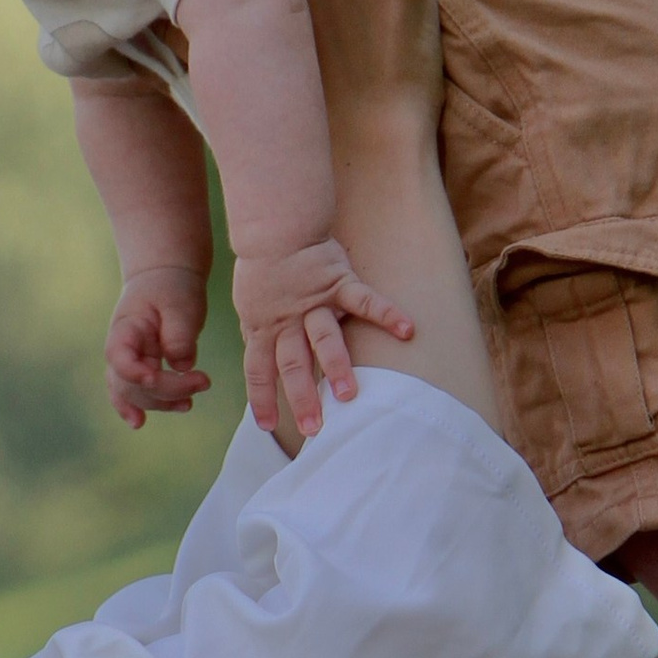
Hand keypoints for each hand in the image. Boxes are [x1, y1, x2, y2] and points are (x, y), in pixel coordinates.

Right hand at [105, 264, 213, 426]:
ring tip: (190, 402)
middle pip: (131, 384)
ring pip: (135, 394)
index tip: (157, 377)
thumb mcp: (180, 303)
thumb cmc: (171, 287)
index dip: (136, 374)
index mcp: (126, 330)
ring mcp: (128, 362)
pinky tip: (139, 423)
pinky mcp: (141, 368)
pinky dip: (135, 407)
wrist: (164, 276)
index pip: (120, 359)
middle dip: (166, 390)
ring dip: (161, 403)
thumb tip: (180, 365)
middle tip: (203, 381)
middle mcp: (121, 350)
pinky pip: (132, 393)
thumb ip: (180, 335)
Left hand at [231, 234, 414, 439]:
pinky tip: (407, 330)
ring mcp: (315, 302)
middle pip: (293, 363)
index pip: (259, 370)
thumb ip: (260, 333)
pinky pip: (364, 300)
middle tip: (314, 428)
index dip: (262, 398)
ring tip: (348, 395)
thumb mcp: (250, 306)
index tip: (268, 427)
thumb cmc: (263, 269)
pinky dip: (386, 313)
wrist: (275, 228)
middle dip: (302, 397)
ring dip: (336, 366)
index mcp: (264, 327)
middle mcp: (288, 320)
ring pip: (324, 338)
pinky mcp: (339, 282)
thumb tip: (261, 361)